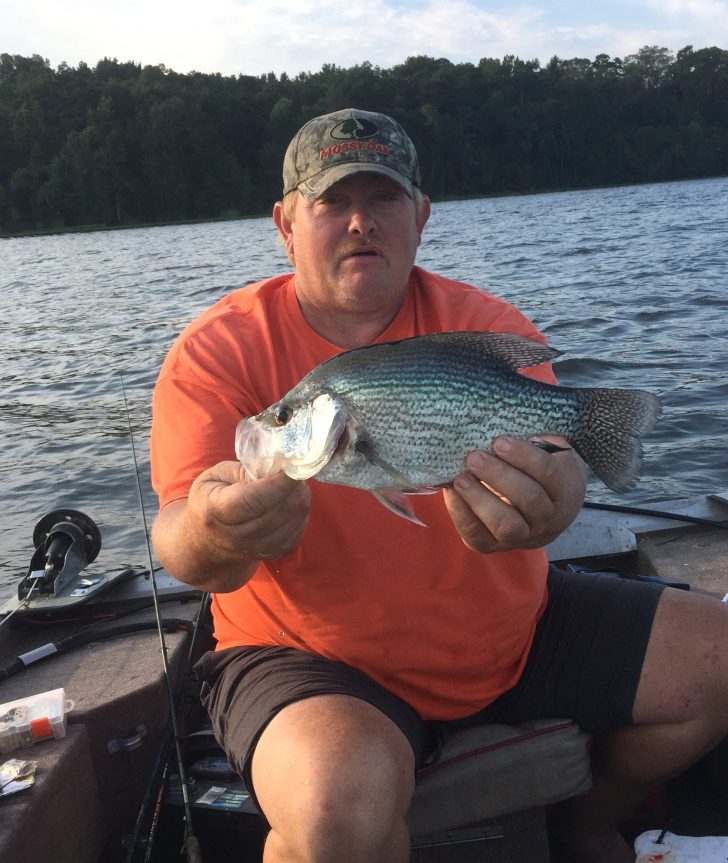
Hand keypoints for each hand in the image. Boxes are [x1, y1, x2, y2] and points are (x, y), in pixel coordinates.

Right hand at [153, 461, 310, 590]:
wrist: (205, 542)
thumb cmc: (210, 501)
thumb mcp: (215, 476)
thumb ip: (244, 469)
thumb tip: (277, 467)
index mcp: (214, 511)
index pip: (253, 500)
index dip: (278, 482)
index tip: (290, 466)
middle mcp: (233, 536)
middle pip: (276, 512)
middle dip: (293, 488)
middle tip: (296, 471)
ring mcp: (253, 549)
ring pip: (291, 523)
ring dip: (300, 499)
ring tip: (295, 485)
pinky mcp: (270, 555)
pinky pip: (297, 533)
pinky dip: (300, 515)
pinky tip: (294, 501)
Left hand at [442, 437, 585, 554]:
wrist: (540, 512)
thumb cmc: (533, 471)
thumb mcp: (540, 454)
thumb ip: (525, 441)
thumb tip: (492, 418)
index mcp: (561, 490)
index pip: (547, 473)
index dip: (524, 457)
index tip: (500, 441)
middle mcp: (546, 518)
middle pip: (528, 499)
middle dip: (499, 476)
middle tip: (474, 457)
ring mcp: (522, 536)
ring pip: (506, 524)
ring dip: (480, 498)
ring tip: (461, 477)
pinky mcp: (494, 546)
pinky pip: (478, 536)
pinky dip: (462, 515)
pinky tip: (451, 492)